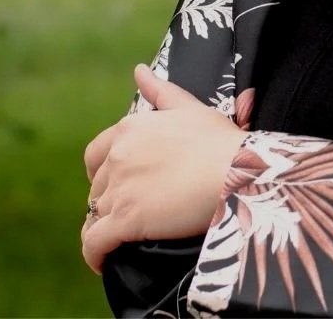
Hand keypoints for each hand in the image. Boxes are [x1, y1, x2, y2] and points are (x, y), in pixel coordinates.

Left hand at [81, 64, 244, 273]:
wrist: (238, 171)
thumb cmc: (220, 140)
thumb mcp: (191, 108)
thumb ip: (160, 91)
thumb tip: (138, 70)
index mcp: (129, 128)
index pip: (96, 155)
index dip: (105, 171)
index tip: (122, 183)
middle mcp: (118, 156)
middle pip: (97, 187)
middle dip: (110, 200)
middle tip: (136, 211)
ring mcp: (119, 188)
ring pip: (95, 216)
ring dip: (105, 228)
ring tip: (123, 239)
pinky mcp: (124, 220)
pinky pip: (94, 243)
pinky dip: (95, 255)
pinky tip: (103, 262)